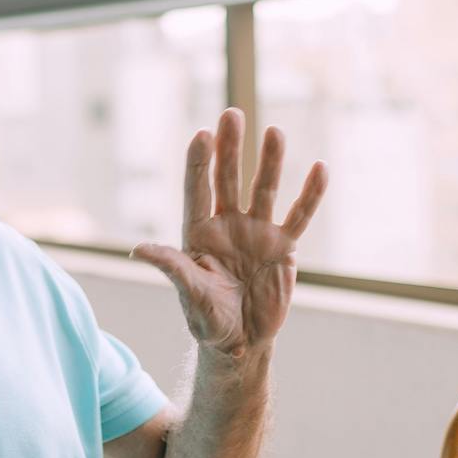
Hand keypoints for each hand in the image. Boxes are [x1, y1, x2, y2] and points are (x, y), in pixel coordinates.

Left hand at [133, 108, 327, 356]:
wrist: (241, 343)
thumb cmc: (207, 320)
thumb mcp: (189, 294)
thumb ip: (172, 268)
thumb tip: (137, 250)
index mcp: (198, 234)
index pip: (197, 190)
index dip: (199, 163)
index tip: (202, 134)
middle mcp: (227, 226)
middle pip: (228, 179)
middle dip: (230, 148)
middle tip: (232, 114)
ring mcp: (256, 233)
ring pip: (264, 190)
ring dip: (270, 162)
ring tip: (274, 132)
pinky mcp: (283, 247)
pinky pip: (298, 216)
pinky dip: (310, 195)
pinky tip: (319, 169)